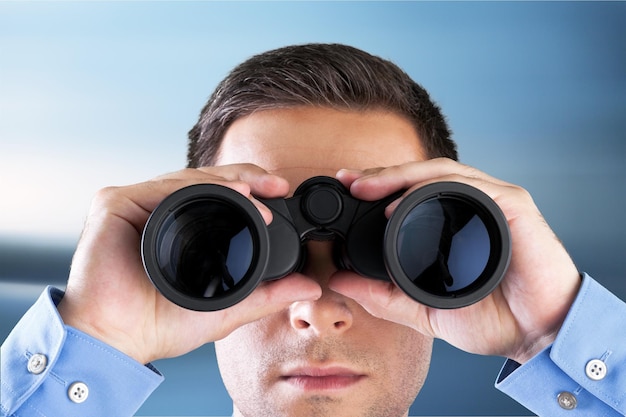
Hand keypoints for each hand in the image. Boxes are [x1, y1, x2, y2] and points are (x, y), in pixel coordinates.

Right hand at [57, 164, 320, 363]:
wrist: (118, 339)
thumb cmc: (161, 326)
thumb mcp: (227, 307)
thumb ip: (268, 296)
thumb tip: (310, 289)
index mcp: (182, 229)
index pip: (220, 199)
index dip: (251, 191)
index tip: (281, 190)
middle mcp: (160, 212)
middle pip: (207, 182)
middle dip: (246, 177)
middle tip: (276, 184)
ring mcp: (137, 204)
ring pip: (188, 178)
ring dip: (226, 181)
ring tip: (257, 191)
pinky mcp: (116, 203)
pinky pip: (161, 186)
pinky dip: (194, 186)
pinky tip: (223, 192)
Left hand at [330, 158, 580, 362]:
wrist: (537, 337)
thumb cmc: (492, 320)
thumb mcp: (421, 309)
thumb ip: (382, 296)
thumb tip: (338, 281)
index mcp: (454, 223)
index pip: (412, 193)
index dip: (379, 186)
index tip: (346, 188)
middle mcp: (473, 206)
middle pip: (422, 175)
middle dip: (382, 174)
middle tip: (349, 180)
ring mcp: (494, 202)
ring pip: (442, 172)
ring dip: (401, 175)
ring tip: (367, 187)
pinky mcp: (513, 206)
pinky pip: (471, 186)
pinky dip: (434, 188)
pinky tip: (405, 202)